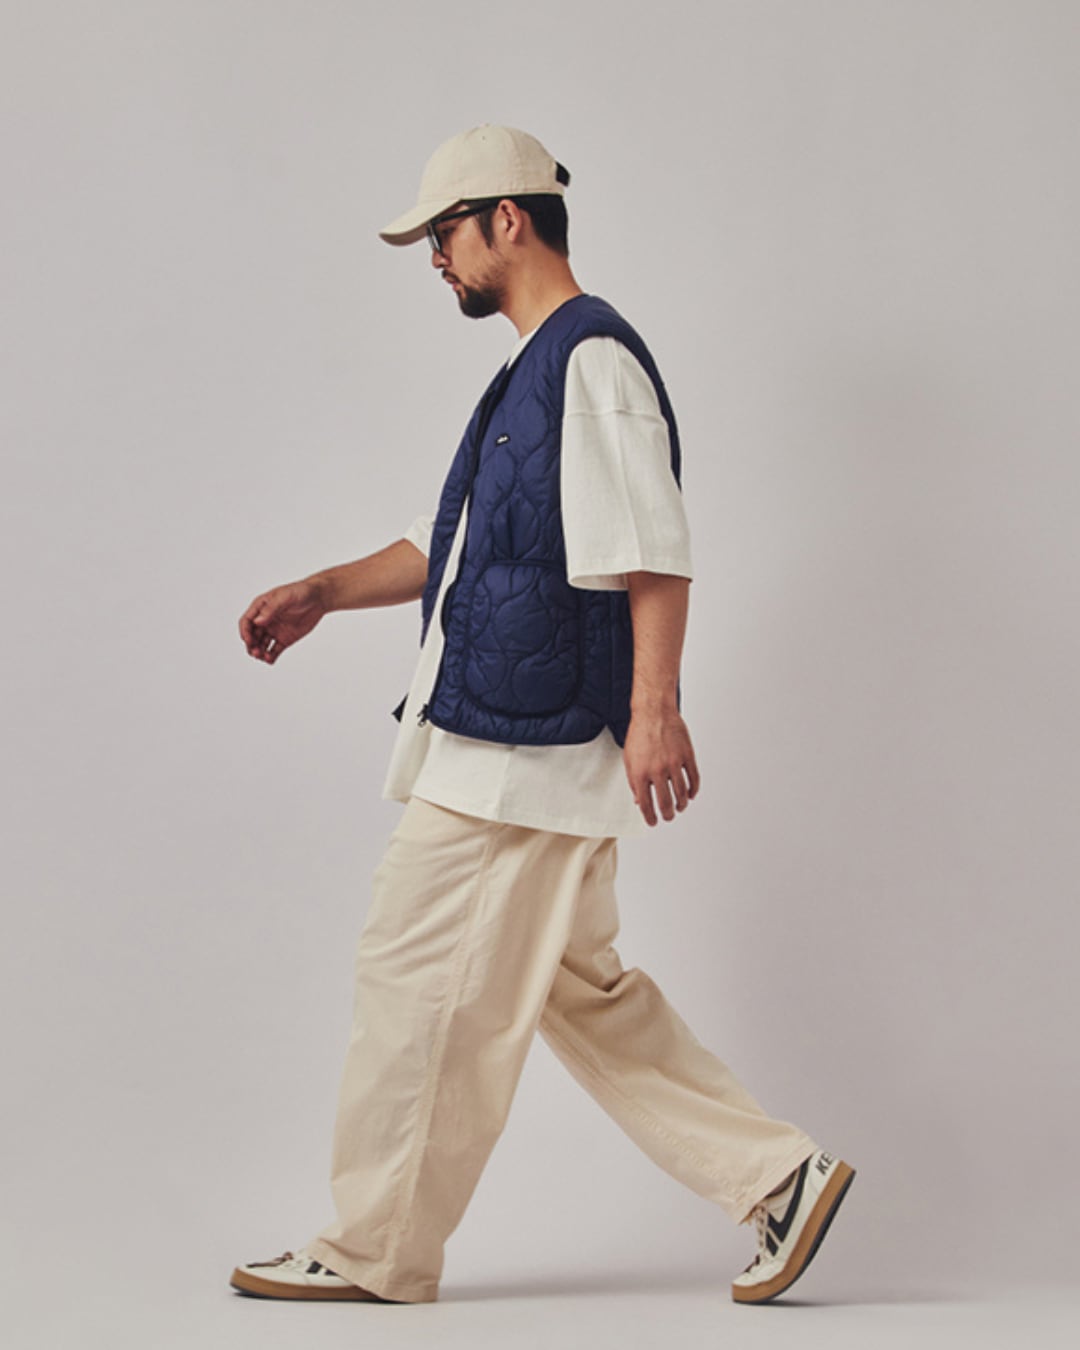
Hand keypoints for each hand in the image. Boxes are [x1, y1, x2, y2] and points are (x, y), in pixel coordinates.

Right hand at [239, 578, 325, 664]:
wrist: (319, 598)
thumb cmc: (300, 592)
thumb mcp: (285, 597)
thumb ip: (271, 609)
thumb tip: (257, 622)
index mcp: (261, 608)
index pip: (247, 621)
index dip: (245, 632)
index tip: (249, 641)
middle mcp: (265, 620)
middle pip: (252, 636)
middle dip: (251, 645)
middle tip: (256, 653)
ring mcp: (274, 631)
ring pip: (261, 645)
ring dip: (259, 652)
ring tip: (263, 657)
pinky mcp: (285, 639)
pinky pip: (274, 650)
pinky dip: (271, 656)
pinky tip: (270, 660)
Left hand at [623, 709, 700, 826]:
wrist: (654, 712)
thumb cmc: (640, 734)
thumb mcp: (629, 759)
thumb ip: (633, 782)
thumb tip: (639, 801)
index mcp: (640, 773)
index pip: (645, 804)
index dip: (650, 817)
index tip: (653, 822)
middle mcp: (657, 770)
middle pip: (666, 803)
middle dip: (667, 815)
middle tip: (668, 817)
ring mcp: (674, 763)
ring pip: (681, 793)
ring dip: (681, 805)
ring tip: (679, 808)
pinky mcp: (687, 755)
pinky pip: (693, 779)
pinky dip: (693, 790)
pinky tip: (690, 795)